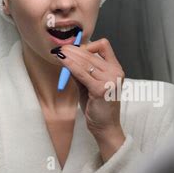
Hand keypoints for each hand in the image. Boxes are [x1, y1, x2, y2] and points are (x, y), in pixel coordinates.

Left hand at [59, 38, 125, 157]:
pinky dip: (70, 65)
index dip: (88, 45)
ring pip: (85, 62)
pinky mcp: (100, 89)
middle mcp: (115, 72)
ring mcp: (109, 80)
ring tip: (58, 54)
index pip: (103, 46)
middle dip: (73, 50)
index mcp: (115, 69)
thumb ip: (82, 71)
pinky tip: (62, 61)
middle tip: (60, 49)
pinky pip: (81, 73)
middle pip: (91, 53)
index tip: (76, 51)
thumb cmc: (98, 107)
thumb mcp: (89, 85)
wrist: (105, 127)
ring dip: (69, 56)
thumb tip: (67, 57)